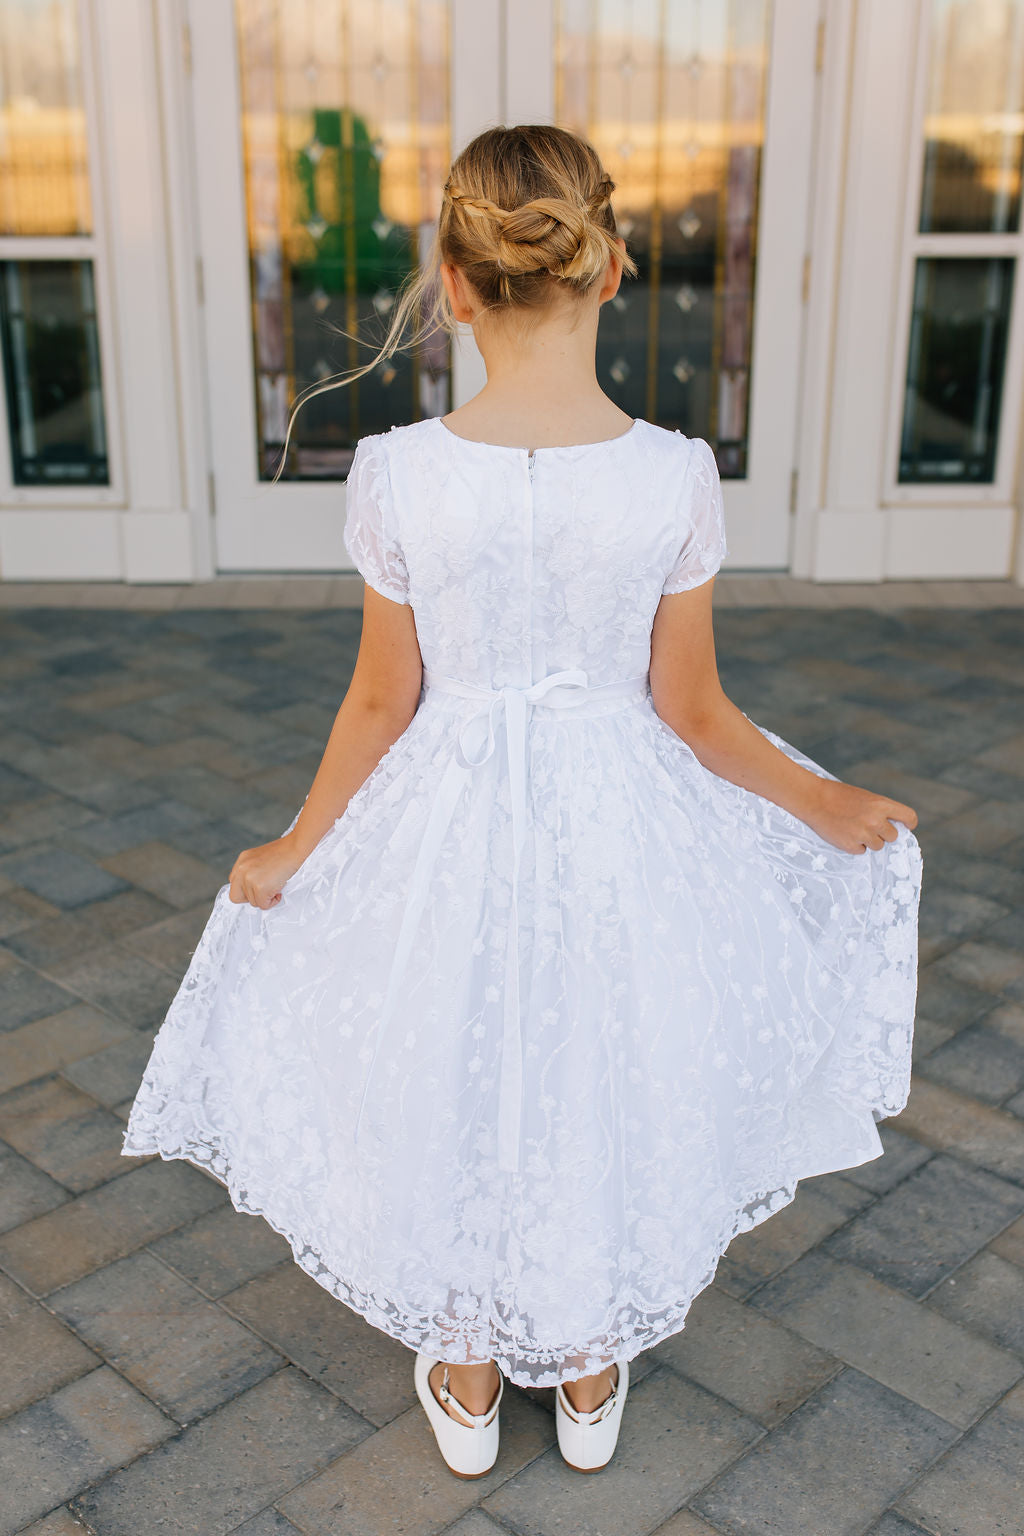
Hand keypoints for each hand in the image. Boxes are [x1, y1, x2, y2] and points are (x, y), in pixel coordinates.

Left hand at [228, 834, 305, 908]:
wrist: (296, 848)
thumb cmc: (284, 852)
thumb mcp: (261, 859)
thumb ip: (252, 871)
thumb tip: (253, 888)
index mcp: (241, 861)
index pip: (234, 884)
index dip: (246, 889)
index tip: (258, 888)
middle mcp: (241, 869)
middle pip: (236, 897)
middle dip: (251, 897)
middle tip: (264, 891)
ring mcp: (249, 878)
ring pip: (252, 902)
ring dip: (265, 898)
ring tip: (276, 885)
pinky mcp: (260, 887)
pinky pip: (263, 905)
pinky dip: (273, 901)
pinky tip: (279, 889)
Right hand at [802, 777, 918, 854]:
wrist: (813, 799)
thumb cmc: (838, 795)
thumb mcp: (865, 797)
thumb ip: (880, 810)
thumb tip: (892, 827)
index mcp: (881, 804)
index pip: (909, 817)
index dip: (909, 823)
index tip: (906, 826)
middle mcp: (876, 821)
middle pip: (893, 836)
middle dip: (883, 833)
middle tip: (868, 826)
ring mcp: (863, 834)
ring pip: (878, 846)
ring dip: (869, 840)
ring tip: (853, 828)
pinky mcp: (850, 845)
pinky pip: (861, 850)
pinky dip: (854, 845)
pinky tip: (844, 833)